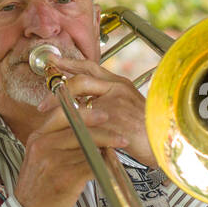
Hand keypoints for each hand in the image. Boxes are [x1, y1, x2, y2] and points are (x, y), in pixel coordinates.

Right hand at [13, 103, 128, 206]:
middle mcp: (43, 146)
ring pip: (90, 148)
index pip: (63, 114)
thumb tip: (89, 130)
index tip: (104, 115)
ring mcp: (54, 161)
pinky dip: (104, 168)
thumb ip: (56, 141)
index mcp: (37, 138)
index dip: (86, 113)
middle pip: (81, 129)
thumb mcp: (38, 158)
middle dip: (105, 133)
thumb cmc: (38, 188)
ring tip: (112, 158)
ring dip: (106, 153)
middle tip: (121, 138)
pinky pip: (93, 166)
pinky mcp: (66, 178)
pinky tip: (107, 171)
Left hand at [45, 54, 154, 168]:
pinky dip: (73, 129)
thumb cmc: (147, 129)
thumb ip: (106, 102)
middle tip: (42, 103)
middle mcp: (118, 89)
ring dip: (61, 111)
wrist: (165, 143)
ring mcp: (117, 103)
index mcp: (119, 84)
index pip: (90, 67)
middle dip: (58, 90)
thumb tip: (83, 102)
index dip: (69, 64)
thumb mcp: (126, 108)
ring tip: (49, 121)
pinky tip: (63, 135)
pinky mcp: (115, 121)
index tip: (52, 63)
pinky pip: (87, 123)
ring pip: (80, 102)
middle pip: (81, 80)